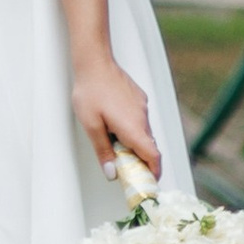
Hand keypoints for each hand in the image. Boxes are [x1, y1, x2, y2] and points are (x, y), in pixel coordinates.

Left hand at [72, 56, 160, 178]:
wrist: (94, 61)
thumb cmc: (90, 91)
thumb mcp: (91, 126)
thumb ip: (103, 151)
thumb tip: (112, 173)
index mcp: (133, 128)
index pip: (153, 156)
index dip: (153, 172)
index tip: (148, 182)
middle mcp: (142, 118)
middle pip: (148, 146)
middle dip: (139, 159)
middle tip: (125, 168)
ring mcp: (141, 106)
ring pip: (143, 132)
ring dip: (134, 142)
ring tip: (113, 142)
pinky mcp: (138, 98)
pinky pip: (139, 119)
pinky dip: (132, 127)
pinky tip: (114, 122)